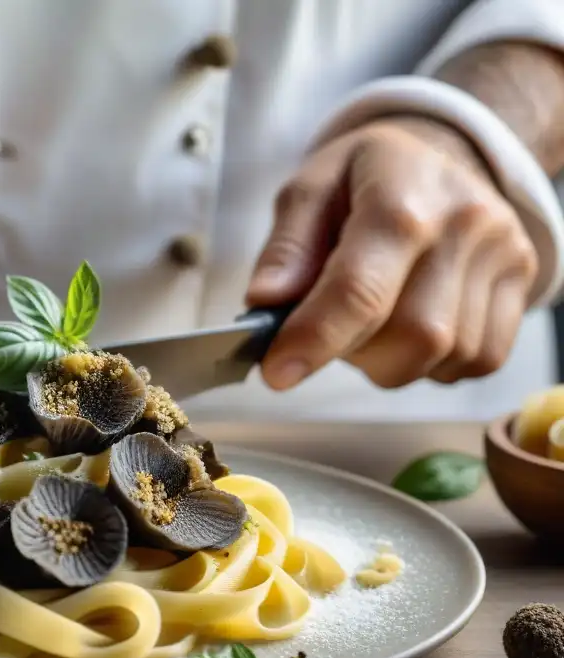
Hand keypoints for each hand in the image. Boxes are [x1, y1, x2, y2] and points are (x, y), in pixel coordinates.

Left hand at [246, 116, 537, 390]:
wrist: (441, 152)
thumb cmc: (363, 178)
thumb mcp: (309, 189)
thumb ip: (286, 248)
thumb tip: (265, 302)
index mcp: (401, 195)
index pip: (360, 288)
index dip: (315, 339)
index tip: (276, 373)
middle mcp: (465, 223)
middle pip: (410, 335)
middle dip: (353, 353)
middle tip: (327, 331)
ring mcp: (504, 254)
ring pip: (443, 356)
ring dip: (389, 361)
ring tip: (370, 321)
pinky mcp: (523, 282)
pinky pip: (478, 360)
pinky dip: (432, 364)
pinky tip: (409, 330)